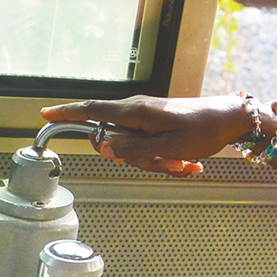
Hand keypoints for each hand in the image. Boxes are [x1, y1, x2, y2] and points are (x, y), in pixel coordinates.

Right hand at [39, 95, 258, 176]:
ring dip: (158, 163)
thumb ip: (132, 148)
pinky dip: (168, 160)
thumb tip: (103, 147)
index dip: (67, 114)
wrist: (230, 120)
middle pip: (115, 141)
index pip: (92, 111)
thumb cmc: (202, 131)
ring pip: (135, 150)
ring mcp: (147, 118)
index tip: (46, 114)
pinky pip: (151, 149)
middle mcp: (136, 112)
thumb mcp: (168, 147)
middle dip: (137, 160)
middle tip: (168, 165)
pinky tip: (189, 165)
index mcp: (135, 112)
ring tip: (184, 164)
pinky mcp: (157, 125)